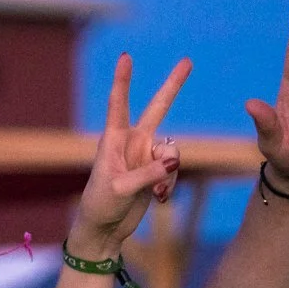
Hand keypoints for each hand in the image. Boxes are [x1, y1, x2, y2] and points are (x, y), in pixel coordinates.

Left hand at [70, 53, 189, 255]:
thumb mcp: (120, 190)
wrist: (104, 231)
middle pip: (157, 108)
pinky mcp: (156, 171)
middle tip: (188, 60)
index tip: (126, 56)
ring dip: (170, 172)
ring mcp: (146, 156)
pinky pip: (174, 170)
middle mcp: (132, 143)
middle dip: (173, 86)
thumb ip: (147, 173)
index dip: (123, 80)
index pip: (119, 104)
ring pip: (173, 151)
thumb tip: (174, 161)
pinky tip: (161, 198)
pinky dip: (171, 183)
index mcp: (114, 140)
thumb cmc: (100, 206)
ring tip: (157, 191)